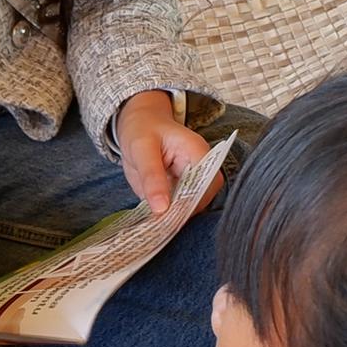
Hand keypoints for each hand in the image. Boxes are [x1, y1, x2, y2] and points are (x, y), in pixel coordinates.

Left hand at [111, 90, 215, 218]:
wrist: (138, 123)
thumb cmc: (142, 130)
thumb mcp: (141, 150)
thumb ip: (151, 178)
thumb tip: (161, 209)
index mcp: (199, 152)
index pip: (207, 186)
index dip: (191, 205)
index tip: (167, 216)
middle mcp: (202, 167)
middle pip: (203, 199)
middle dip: (181, 213)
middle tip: (158, 222)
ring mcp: (194, 178)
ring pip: (192, 206)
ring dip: (174, 216)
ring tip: (155, 221)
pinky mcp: (183, 187)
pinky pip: (180, 206)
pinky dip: (168, 213)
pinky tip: (154, 216)